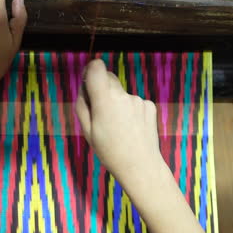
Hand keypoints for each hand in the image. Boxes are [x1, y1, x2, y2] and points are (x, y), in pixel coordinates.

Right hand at [76, 59, 164, 185]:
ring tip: (118, 128)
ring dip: (117, 103)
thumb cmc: (110, 151)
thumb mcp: (87, 131)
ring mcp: (138, 100)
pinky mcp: (150, 106)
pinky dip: (130, 111)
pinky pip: (134, 102)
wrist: (140, 165)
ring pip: (121, 93)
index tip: (88, 82)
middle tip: (101, 113)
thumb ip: (83, 104)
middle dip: (102, 90)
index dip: (90, 71)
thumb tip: (84, 87)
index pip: (96, 67)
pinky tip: (131, 128)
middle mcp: (123, 95)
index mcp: (105, 100)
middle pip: (109, 79)